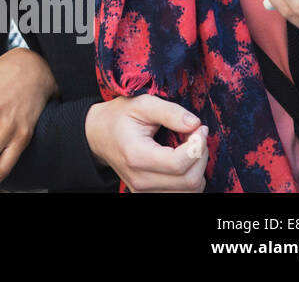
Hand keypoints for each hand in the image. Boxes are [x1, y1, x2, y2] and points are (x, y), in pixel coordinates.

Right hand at [85, 94, 207, 191]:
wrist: (98, 135)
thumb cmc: (119, 117)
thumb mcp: (141, 104)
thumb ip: (169, 111)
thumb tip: (195, 124)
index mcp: (135, 155)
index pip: (178, 163)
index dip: (197, 145)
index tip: (200, 128)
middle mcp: (139, 179)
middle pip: (189, 180)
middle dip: (200, 155)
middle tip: (196, 135)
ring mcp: (143, 191)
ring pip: (190, 190)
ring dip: (198, 167)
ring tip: (189, 148)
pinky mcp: (149, 195)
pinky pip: (183, 194)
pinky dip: (191, 177)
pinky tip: (184, 160)